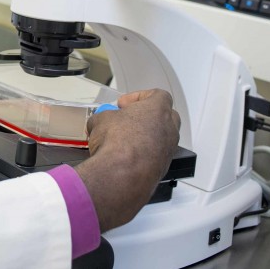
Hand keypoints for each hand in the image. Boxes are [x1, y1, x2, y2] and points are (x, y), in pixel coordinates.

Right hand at [73, 88, 180, 231]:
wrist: (122, 173)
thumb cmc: (118, 143)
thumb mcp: (100, 119)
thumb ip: (105, 116)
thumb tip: (100, 122)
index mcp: (158, 109)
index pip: (157, 95)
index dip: (138, 97)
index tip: (124, 104)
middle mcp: (169, 128)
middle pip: (164, 116)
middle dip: (145, 117)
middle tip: (127, 119)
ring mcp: (168, 149)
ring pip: (160, 138)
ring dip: (144, 137)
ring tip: (124, 141)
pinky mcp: (163, 168)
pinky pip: (155, 156)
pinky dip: (143, 155)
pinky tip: (125, 157)